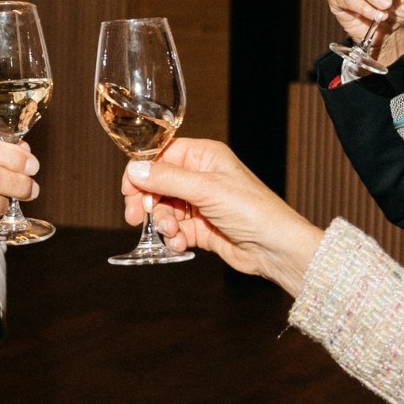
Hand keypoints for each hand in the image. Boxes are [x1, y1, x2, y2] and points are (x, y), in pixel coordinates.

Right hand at [120, 137, 323, 291]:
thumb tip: (135, 170)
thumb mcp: (206, 189)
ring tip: (173, 233)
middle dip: (147, 202)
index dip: (142, 171)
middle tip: (137, 217)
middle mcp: (201, 177)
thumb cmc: (252, 209)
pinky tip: (181, 244)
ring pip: (164, 209)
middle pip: (157, 184)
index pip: (161, 155)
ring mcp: (200, 204)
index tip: (128, 190)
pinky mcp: (201, 228)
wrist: (274, 247)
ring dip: (162, 223)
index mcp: (204, 156)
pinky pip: (175, 230)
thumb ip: (167, 179)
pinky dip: (174, 238)